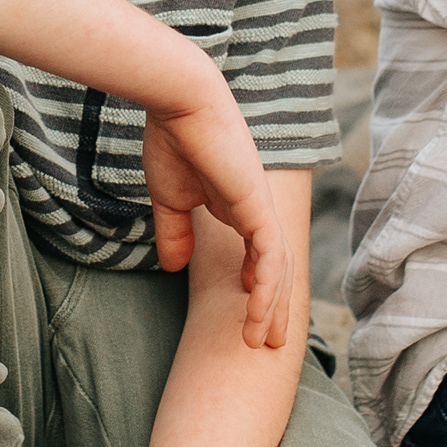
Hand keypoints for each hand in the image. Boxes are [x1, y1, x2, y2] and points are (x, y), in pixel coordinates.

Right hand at [141, 89, 300, 349]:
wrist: (181, 102)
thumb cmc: (174, 140)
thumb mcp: (171, 199)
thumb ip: (176, 232)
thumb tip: (174, 265)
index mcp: (236, 206)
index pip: (256, 255)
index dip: (255, 287)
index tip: (247, 315)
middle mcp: (254, 211)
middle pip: (273, 269)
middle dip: (273, 308)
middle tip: (271, 345)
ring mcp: (259, 209)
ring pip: (276, 271)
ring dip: (270, 309)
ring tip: (262, 342)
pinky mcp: (257, 208)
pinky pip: (270, 259)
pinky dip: (266, 290)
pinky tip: (260, 314)